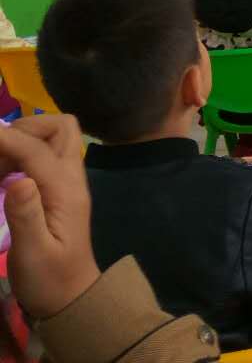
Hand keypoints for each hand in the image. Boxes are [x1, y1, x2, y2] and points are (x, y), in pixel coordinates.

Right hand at [0, 115, 98, 318]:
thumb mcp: (31, 253)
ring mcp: (68, 183)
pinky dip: (24, 154)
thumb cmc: (49, 279)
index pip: (37, 150)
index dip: (7, 138)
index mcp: (66, 191)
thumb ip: (25, 215)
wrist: (71, 297)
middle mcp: (72, 180)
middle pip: (61, 129)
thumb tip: (18, 180)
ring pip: (55, 139)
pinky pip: (46, 157)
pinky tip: (3, 175)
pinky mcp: (59, 191)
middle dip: (26, 128)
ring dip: (25, 139)